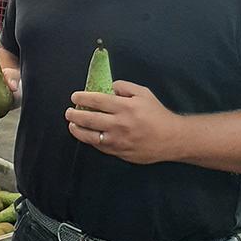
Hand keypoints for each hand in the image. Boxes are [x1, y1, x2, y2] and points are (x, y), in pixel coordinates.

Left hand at [64, 80, 183, 163]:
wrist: (172, 139)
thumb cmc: (157, 114)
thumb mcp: (144, 93)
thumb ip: (124, 87)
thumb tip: (108, 88)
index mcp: (125, 107)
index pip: (97, 101)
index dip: (82, 98)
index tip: (75, 97)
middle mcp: (119, 124)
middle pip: (89, 119)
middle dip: (74, 114)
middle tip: (69, 111)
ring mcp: (118, 140)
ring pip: (90, 136)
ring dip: (77, 130)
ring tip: (72, 125)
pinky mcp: (119, 152)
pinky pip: (99, 146)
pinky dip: (90, 140)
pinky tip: (86, 135)